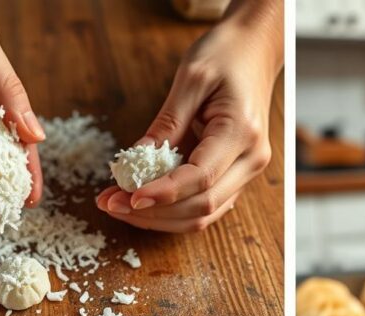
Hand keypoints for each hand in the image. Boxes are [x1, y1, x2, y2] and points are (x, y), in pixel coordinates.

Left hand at [96, 1, 282, 232]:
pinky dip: (173, 209)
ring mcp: (248, 170)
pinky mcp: (237, 174)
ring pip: (205, 214)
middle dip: (153, 212)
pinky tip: (142, 201)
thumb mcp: (190, 79)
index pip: (201, 177)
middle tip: (109, 203)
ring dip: (160, 218)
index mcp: (242, 133)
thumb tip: (134, 161)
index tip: (127, 197)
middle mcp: (252, 159)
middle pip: (203, 206)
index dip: (163, 193)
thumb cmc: (225, 54)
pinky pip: (206, 204)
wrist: (255, 49)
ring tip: (119, 206)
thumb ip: (166, 124)